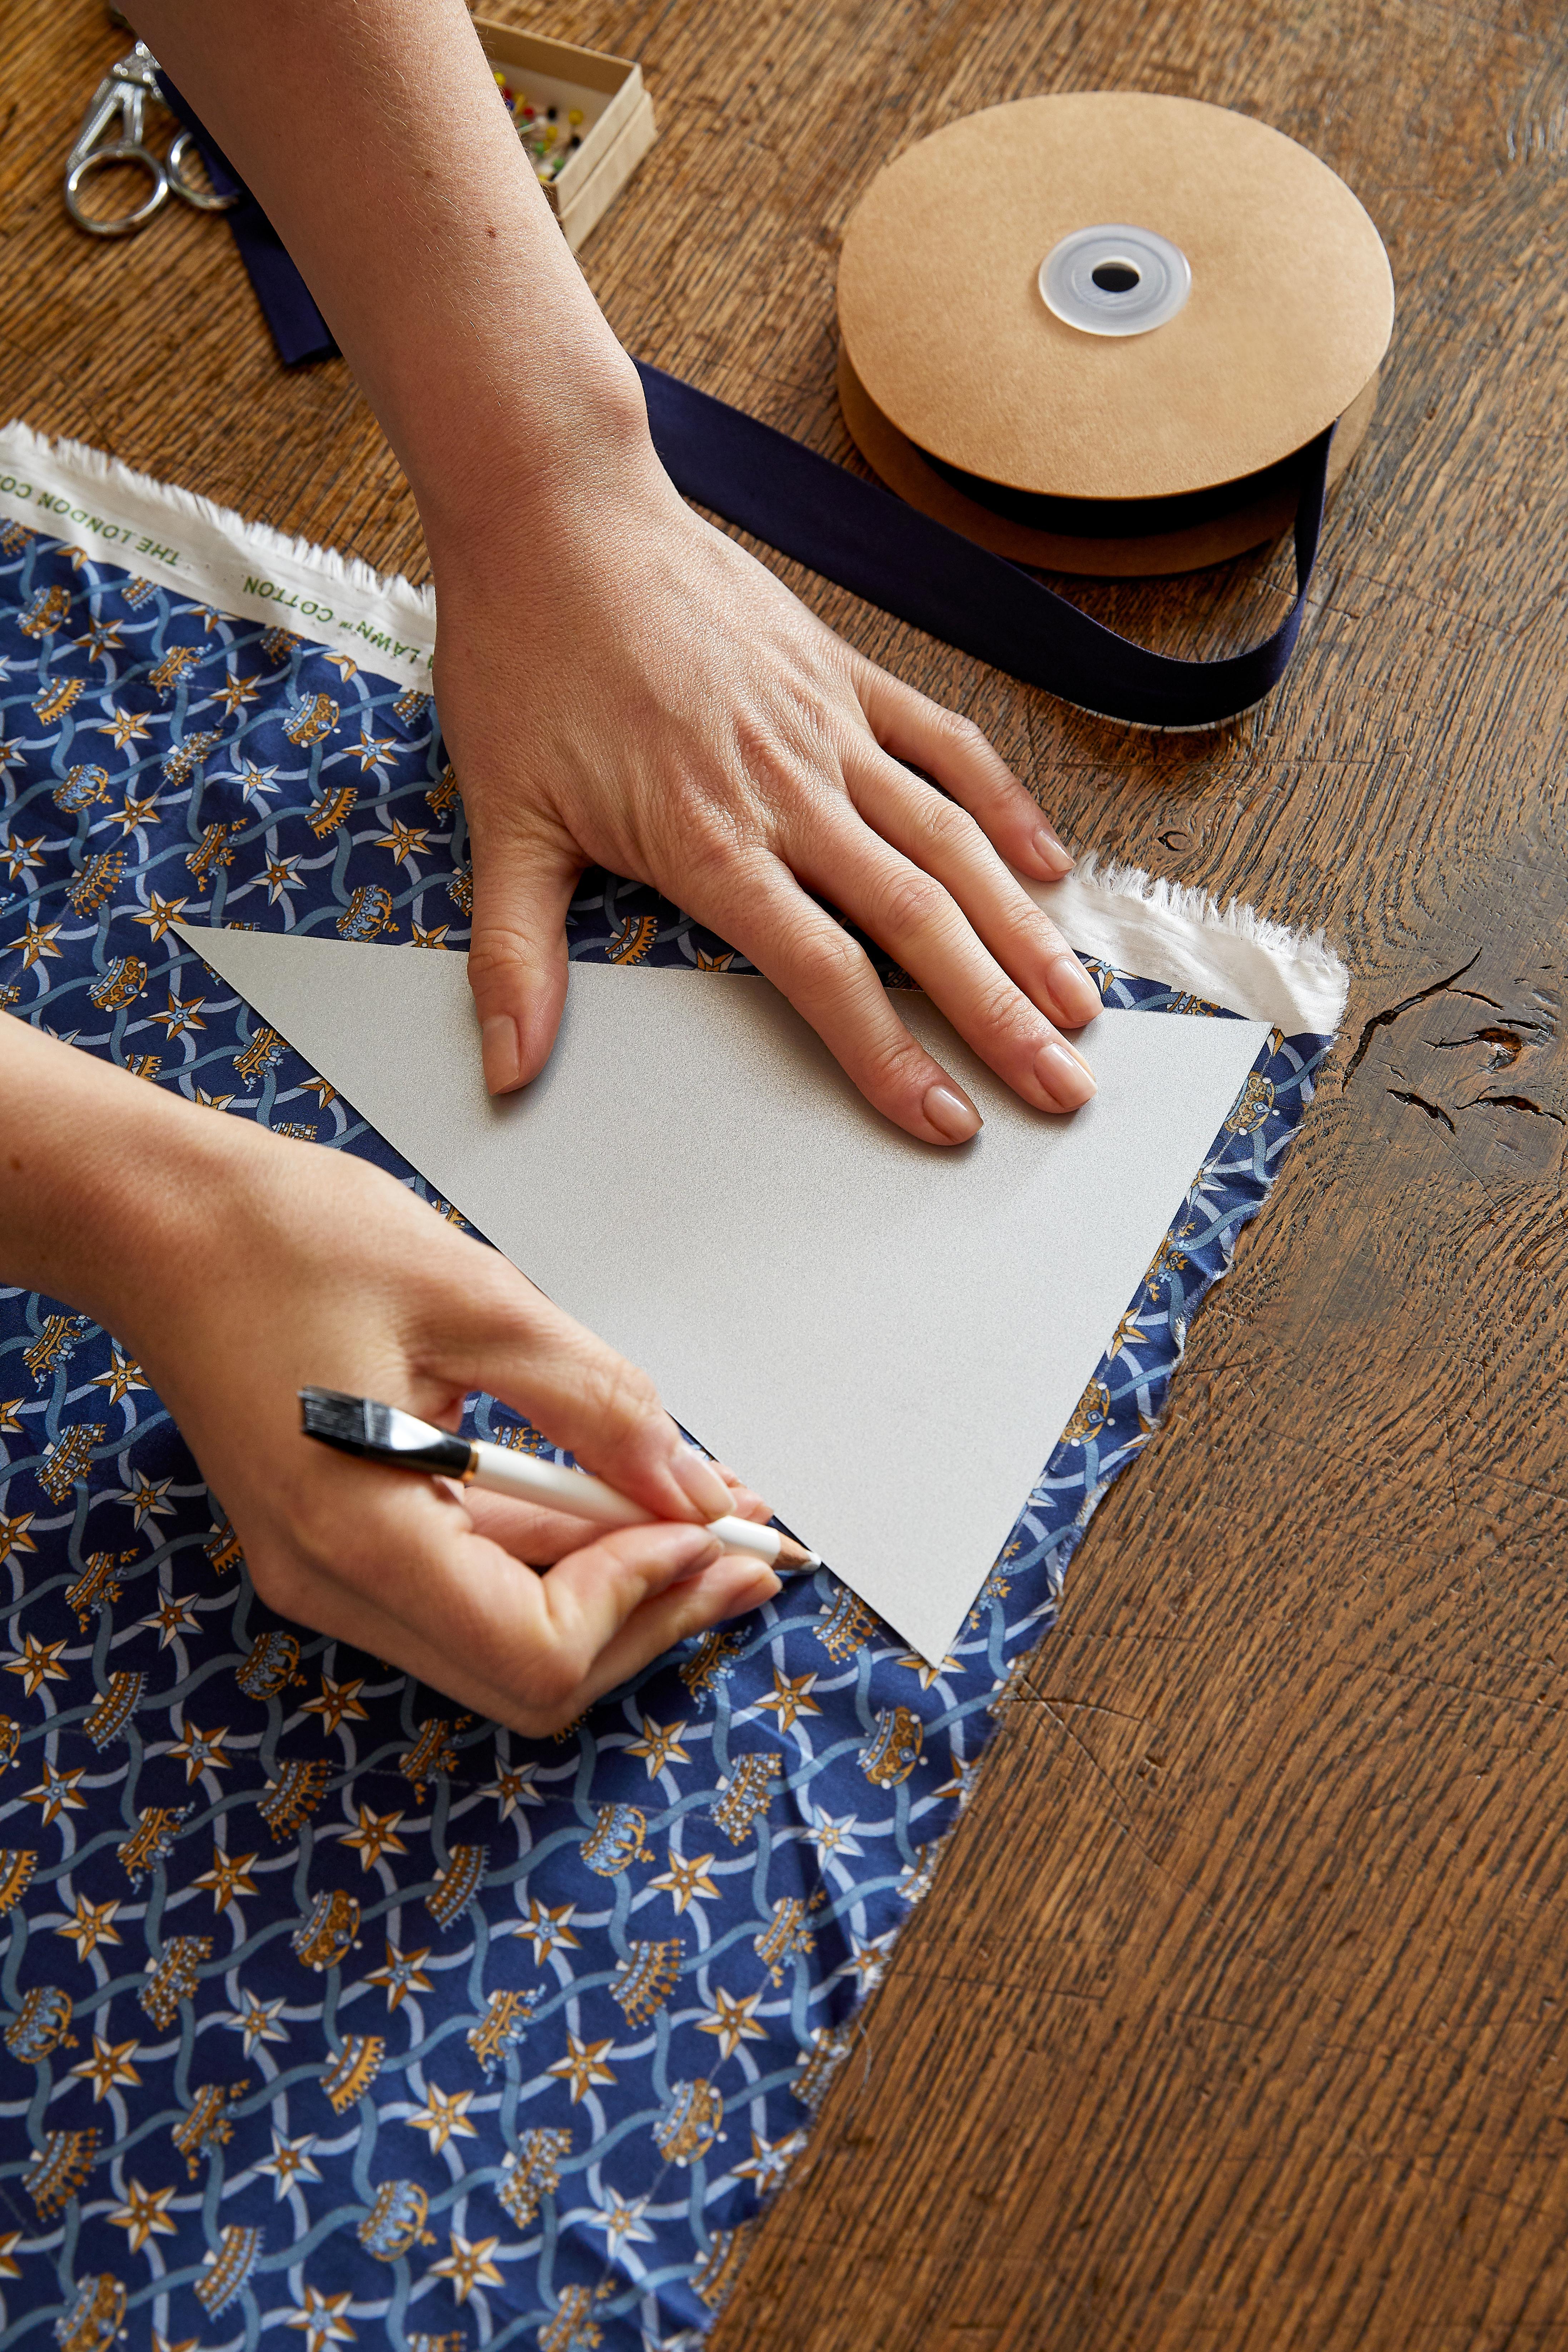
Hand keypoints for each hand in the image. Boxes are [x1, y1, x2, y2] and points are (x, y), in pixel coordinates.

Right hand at [88, 1089, 780, 1734]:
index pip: (538, 1650)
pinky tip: (621, 1501)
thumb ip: (598, 1403)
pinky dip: (558, 1556)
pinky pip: (469, 1585)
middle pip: (532, 1675)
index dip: (646, 1599)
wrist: (163, 1220)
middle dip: (652, 1614)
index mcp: (355, 1534)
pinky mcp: (339, 1543)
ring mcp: (328, 1573)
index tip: (717, 1530)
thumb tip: (697, 1488)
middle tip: (751, 1550)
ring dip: (616, 1588)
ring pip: (508, 1640)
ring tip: (708, 1516)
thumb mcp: (477, 1297)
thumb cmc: (287, 1237)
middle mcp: (331, 1585)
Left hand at [432, 451, 1100, 1145]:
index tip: (945, 1122)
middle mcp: (790, 791)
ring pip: (952, 843)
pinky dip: (1003, 806)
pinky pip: (946, 744)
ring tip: (1080, 1002)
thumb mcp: (503, 816)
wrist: (553, 512)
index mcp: (710, 839)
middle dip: (1000, 1015)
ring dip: (1024, 930)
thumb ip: (515, 956)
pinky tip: (1048, 865)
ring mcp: (828, 728)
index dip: (892, 1057)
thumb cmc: (524, 658)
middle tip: (1064, 1087)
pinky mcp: (843, 673)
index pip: (825, 973)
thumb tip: (503, 1069)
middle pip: (918, 920)